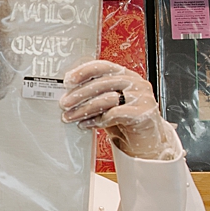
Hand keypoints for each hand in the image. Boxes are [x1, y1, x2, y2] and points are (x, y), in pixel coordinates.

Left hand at [58, 60, 175, 159]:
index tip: (68, 81)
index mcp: (126, 75)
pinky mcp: (144, 113)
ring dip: (84, 109)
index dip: (84, 71)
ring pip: (107, 99)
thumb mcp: (107, 105)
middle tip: (64, 103)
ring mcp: (142, 97)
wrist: (146, 143)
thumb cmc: (124, 123)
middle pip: (102, 83)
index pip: (103, 66)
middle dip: (79, 94)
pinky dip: (97, 120)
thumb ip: (94, 96)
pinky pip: (115, 114)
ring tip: (70, 117)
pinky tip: (87, 124)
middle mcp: (135, 83)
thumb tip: (67, 94)